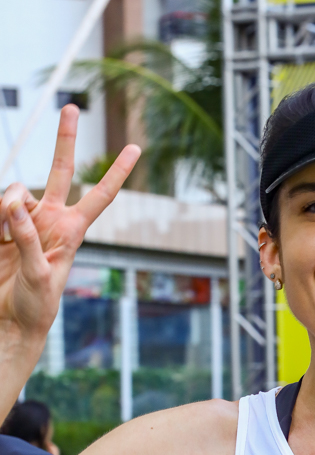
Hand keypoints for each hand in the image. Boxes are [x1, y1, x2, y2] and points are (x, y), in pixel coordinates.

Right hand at [0, 105, 139, 418]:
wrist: (9, 320)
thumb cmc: (36, 306)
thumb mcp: (39, 275)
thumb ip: (28, 237)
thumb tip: (15, 202)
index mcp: (72, 231)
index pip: (99, 195)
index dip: (117, 172)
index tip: (135, 148)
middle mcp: (50, 220)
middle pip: (60, 171)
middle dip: (65, 140)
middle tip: (72, 108)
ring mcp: (24, 220)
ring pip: (15, 190)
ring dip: (8, 206)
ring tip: (7, 238)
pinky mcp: (1, 227)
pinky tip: (1, 237)